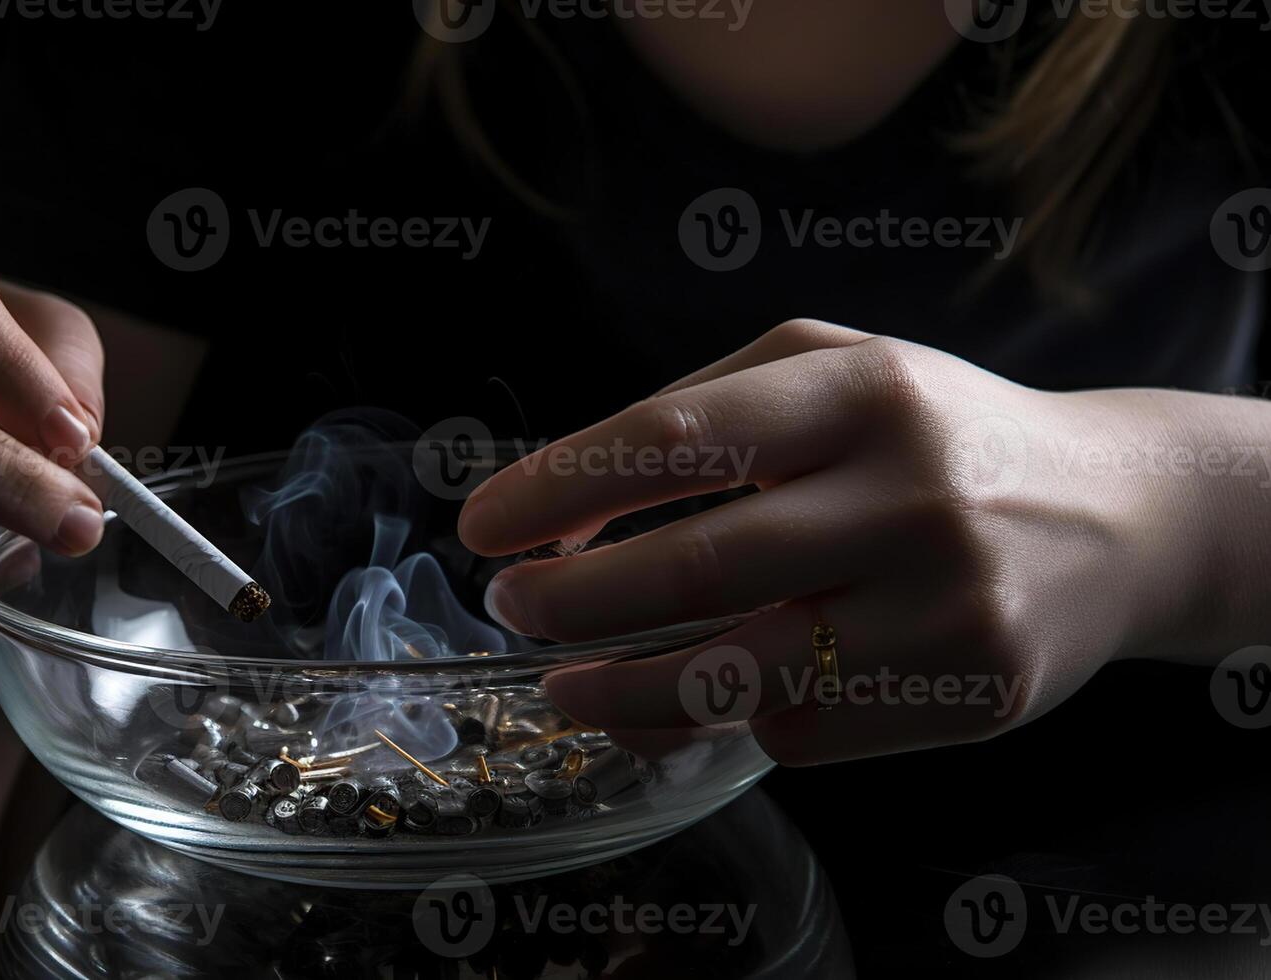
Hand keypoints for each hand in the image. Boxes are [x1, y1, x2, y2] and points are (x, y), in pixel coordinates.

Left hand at [458, 319, 1230, 763]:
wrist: (1121, 517)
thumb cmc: (933, 435)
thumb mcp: (833, 369)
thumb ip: (701, 414)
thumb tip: (565, 503)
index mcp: (866, 392)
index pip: (677, 438)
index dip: (560, 487)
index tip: (481, 524)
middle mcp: (913, 498)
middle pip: (699, 568)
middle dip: (574, 599)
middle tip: (511, 607)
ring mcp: (949, 609)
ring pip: (741, 677)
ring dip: (621, 693)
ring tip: (562, 688)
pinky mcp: (970, 697)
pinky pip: (804, 728)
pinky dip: (722, 719)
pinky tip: (685, 698)